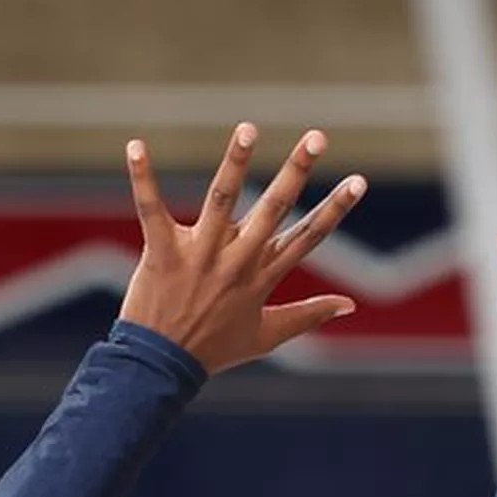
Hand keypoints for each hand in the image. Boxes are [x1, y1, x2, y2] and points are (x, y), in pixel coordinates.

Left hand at [118, 124, 367, 374]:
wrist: (160, 367)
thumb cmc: (215, 349)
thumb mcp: (268, 335)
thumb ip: (309, 314)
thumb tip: (349, 305)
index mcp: (263, 276)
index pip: (308, 237)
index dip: (335, 209)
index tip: (359, 181)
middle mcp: (237, 260)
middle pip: (273, 209)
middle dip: (296, 171)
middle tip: (317, 137)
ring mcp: (200, 254)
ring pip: (221, 200)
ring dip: (235, 163)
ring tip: (249, 129)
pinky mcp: (163, 251)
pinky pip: (151, 208)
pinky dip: (143, 177)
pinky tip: (137, 145)